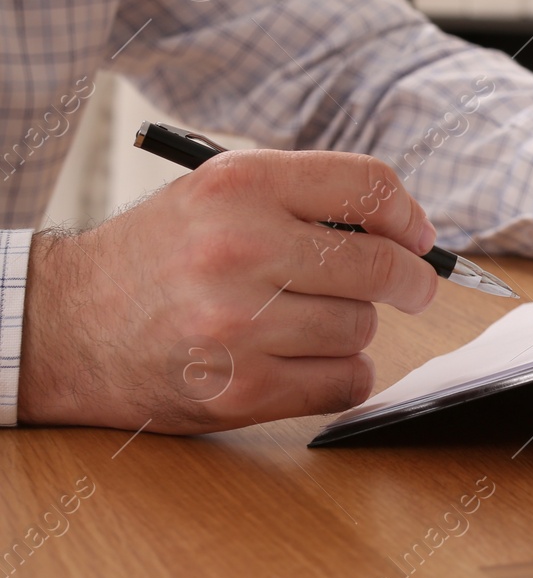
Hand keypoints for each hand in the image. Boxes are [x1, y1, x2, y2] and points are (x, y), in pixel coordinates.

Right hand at [19, 151, 439, 432]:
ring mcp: (237, 326)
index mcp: (239, 186)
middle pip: (378, 266)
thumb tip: (408, 231)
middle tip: (411, 287)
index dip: (408, 216)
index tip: (418, 237)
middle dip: (410, 280)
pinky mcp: (239, 392)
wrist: (68, 325)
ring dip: (351, 328)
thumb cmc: (159, 256)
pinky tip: (305, 361)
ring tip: (305, 322)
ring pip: (360, 328)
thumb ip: (307, 199)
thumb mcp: (219, 193)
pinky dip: (340, 375)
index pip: (367, 187)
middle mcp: (238, 249)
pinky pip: (344, 382)